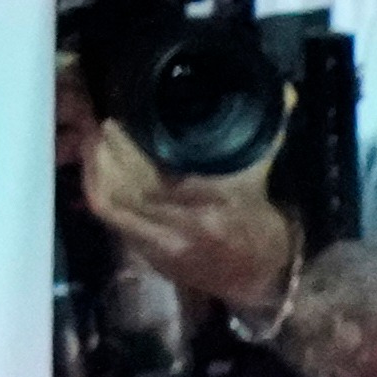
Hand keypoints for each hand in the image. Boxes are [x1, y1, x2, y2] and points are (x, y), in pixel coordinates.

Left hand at [74, 110, 302, 322]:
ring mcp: (160, 245)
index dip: (130, 146)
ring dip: (96, 166)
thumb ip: (266, 136)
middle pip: (126, 187)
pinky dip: (98, 187)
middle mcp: (182, 230)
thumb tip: (282, 92)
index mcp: (215, 210)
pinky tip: (96, 165)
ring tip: (94, 136)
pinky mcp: (146, 253)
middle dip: (107, 149)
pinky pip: (110, 217)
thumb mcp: (265, 181)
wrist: (263, 284)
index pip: (160, 177)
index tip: (120, 116)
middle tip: (102, 118)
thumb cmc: (263, 232)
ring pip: (111, 202)